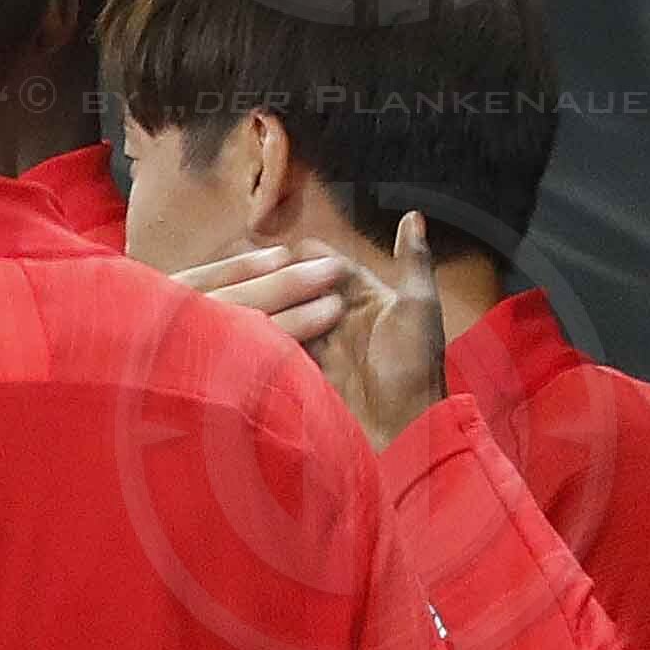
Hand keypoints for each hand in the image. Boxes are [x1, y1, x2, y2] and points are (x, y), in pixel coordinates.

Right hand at [166, 218, 449, 449]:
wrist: (401, 434)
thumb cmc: (414, 371)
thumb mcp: (418, 310)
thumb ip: (413, 264)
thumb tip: (413, 215)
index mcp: (366, 300)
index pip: (328, 267)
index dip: (306, 255)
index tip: (277, 246)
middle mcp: (339, 321)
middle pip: (302, 291)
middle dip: (277, 279)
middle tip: (240, 268)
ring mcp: (320, 350)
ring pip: (288, 319)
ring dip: (267, 309)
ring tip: (231, 296)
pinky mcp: (304, 376)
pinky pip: (280, 353)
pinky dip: (263, 342)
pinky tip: (238, 331)